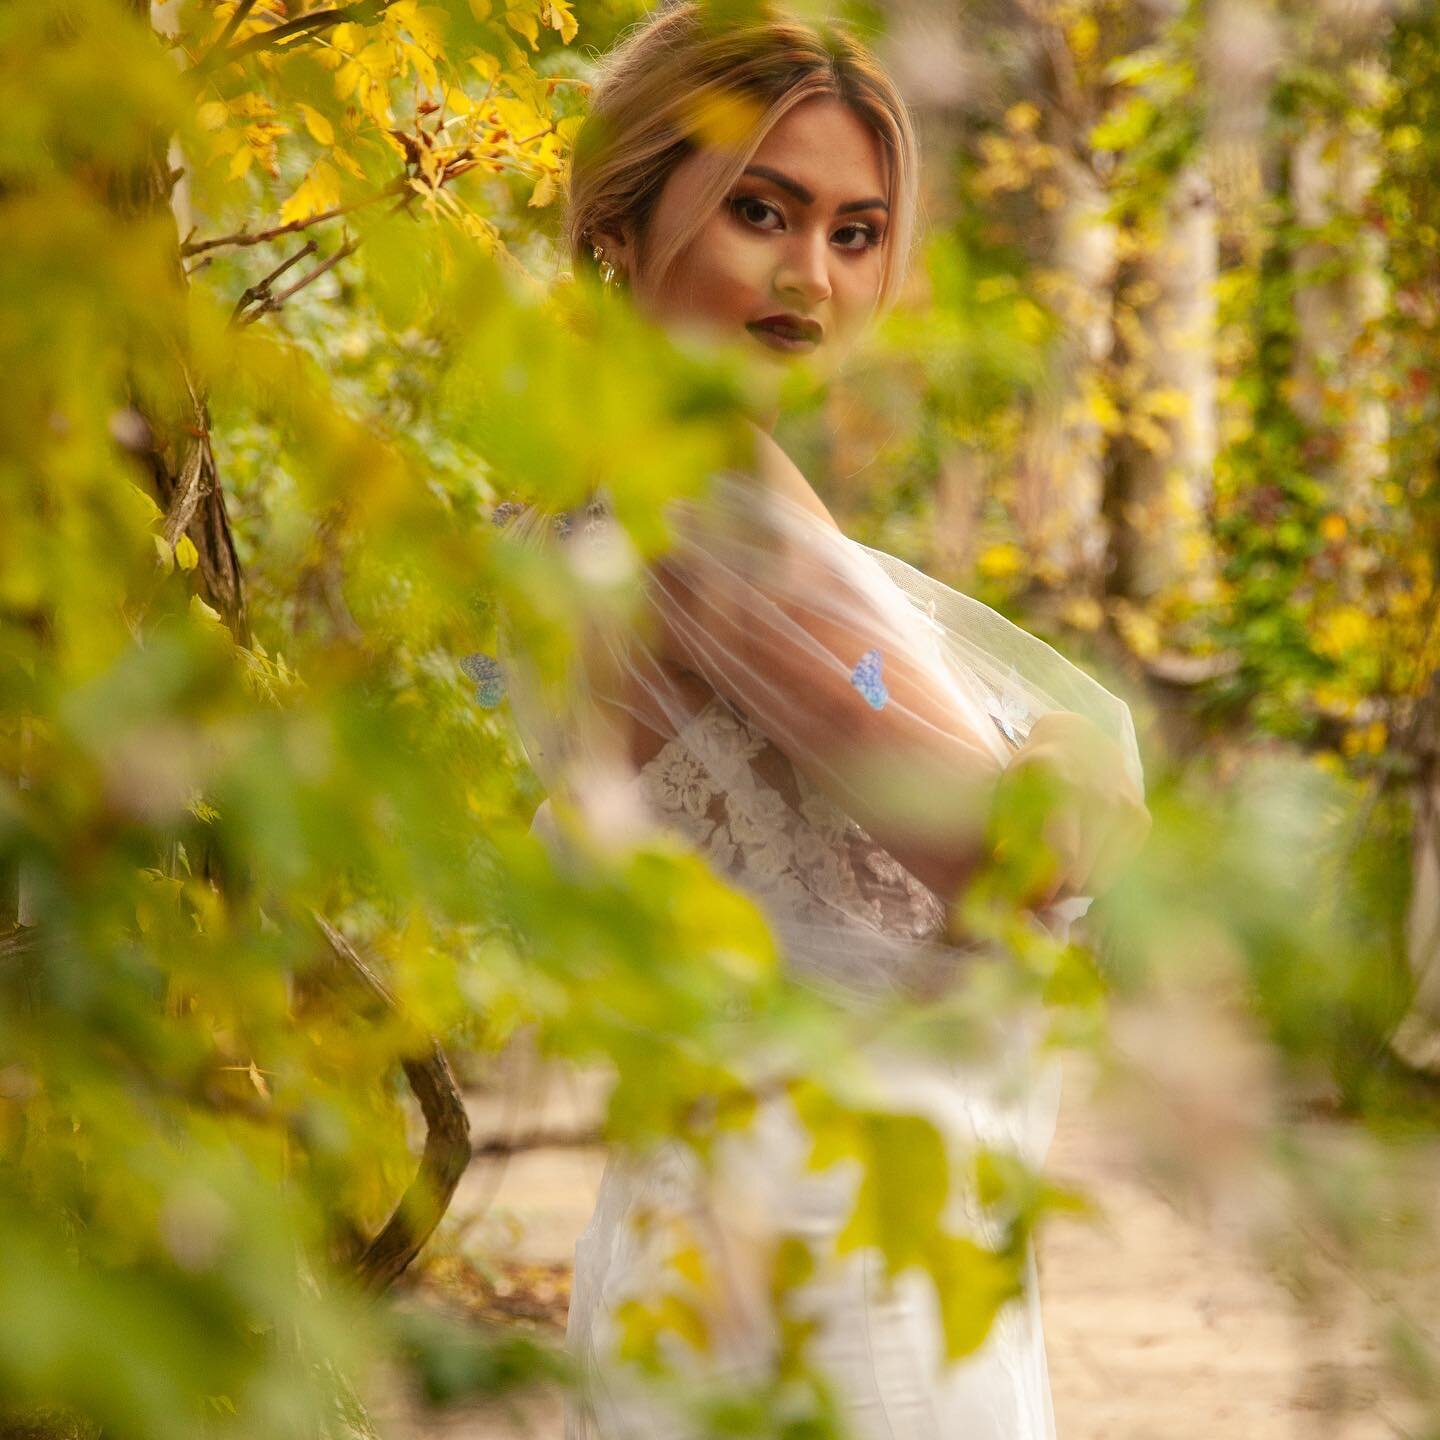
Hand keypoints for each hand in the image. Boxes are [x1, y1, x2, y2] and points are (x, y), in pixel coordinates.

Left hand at [987, 711, 1150, 909]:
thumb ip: (1006, 825)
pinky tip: (1079, 863)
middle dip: (1054, 895)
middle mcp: (1101, 796)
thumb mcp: (1011, 787)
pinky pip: (1118, 870)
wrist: (1079, 738)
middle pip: (1082, 874)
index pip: (1061, 853)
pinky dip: (1096, 878)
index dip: (1043, 887)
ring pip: (1101, 879)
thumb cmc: (1035, 770)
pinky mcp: (1142, 818)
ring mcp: (1127, 807)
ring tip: (1053, 879)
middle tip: (1035, 896)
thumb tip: (1004, 861)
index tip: (1025, 901)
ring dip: (1073, 890)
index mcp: (1061, 784)